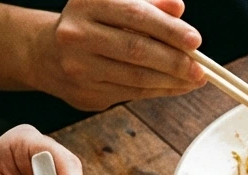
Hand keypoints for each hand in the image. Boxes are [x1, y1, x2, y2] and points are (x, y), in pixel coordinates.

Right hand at [32, 0, 204, 111]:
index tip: (195, 40)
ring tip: (194, 79)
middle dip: (174, 61)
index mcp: (87, 3)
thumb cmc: (91, 23)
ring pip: (136, 77)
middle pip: (136, 50)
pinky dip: (159, 91)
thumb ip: (148, 3)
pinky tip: (176, 86)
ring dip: (171, 81)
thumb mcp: (114, 3)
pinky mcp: (86, 93)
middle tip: (200, 68)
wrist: (47, 52)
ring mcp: (79, 67)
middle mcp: (78, 34)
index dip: (168, 29)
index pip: (135, 15)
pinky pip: (132, 94)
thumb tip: (178, 8)